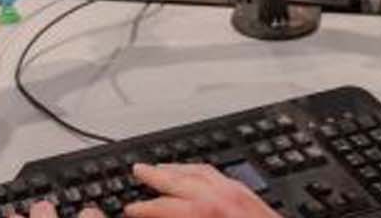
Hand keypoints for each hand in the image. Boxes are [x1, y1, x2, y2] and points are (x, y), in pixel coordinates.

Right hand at [28, 164, 277, 217]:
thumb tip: (156, 215)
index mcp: (207, 212)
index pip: (165, 206)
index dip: (143, 208)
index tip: (129, 210)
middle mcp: (222, 197)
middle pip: (181, 179)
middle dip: (156, 174)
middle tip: (137, 169)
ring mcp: (239, 193)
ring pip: (201, 172)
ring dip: (177, 168)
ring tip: (161, 167)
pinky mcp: (251, 195)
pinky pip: (219, 173)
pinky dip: (200, 170)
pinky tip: (197, 173)